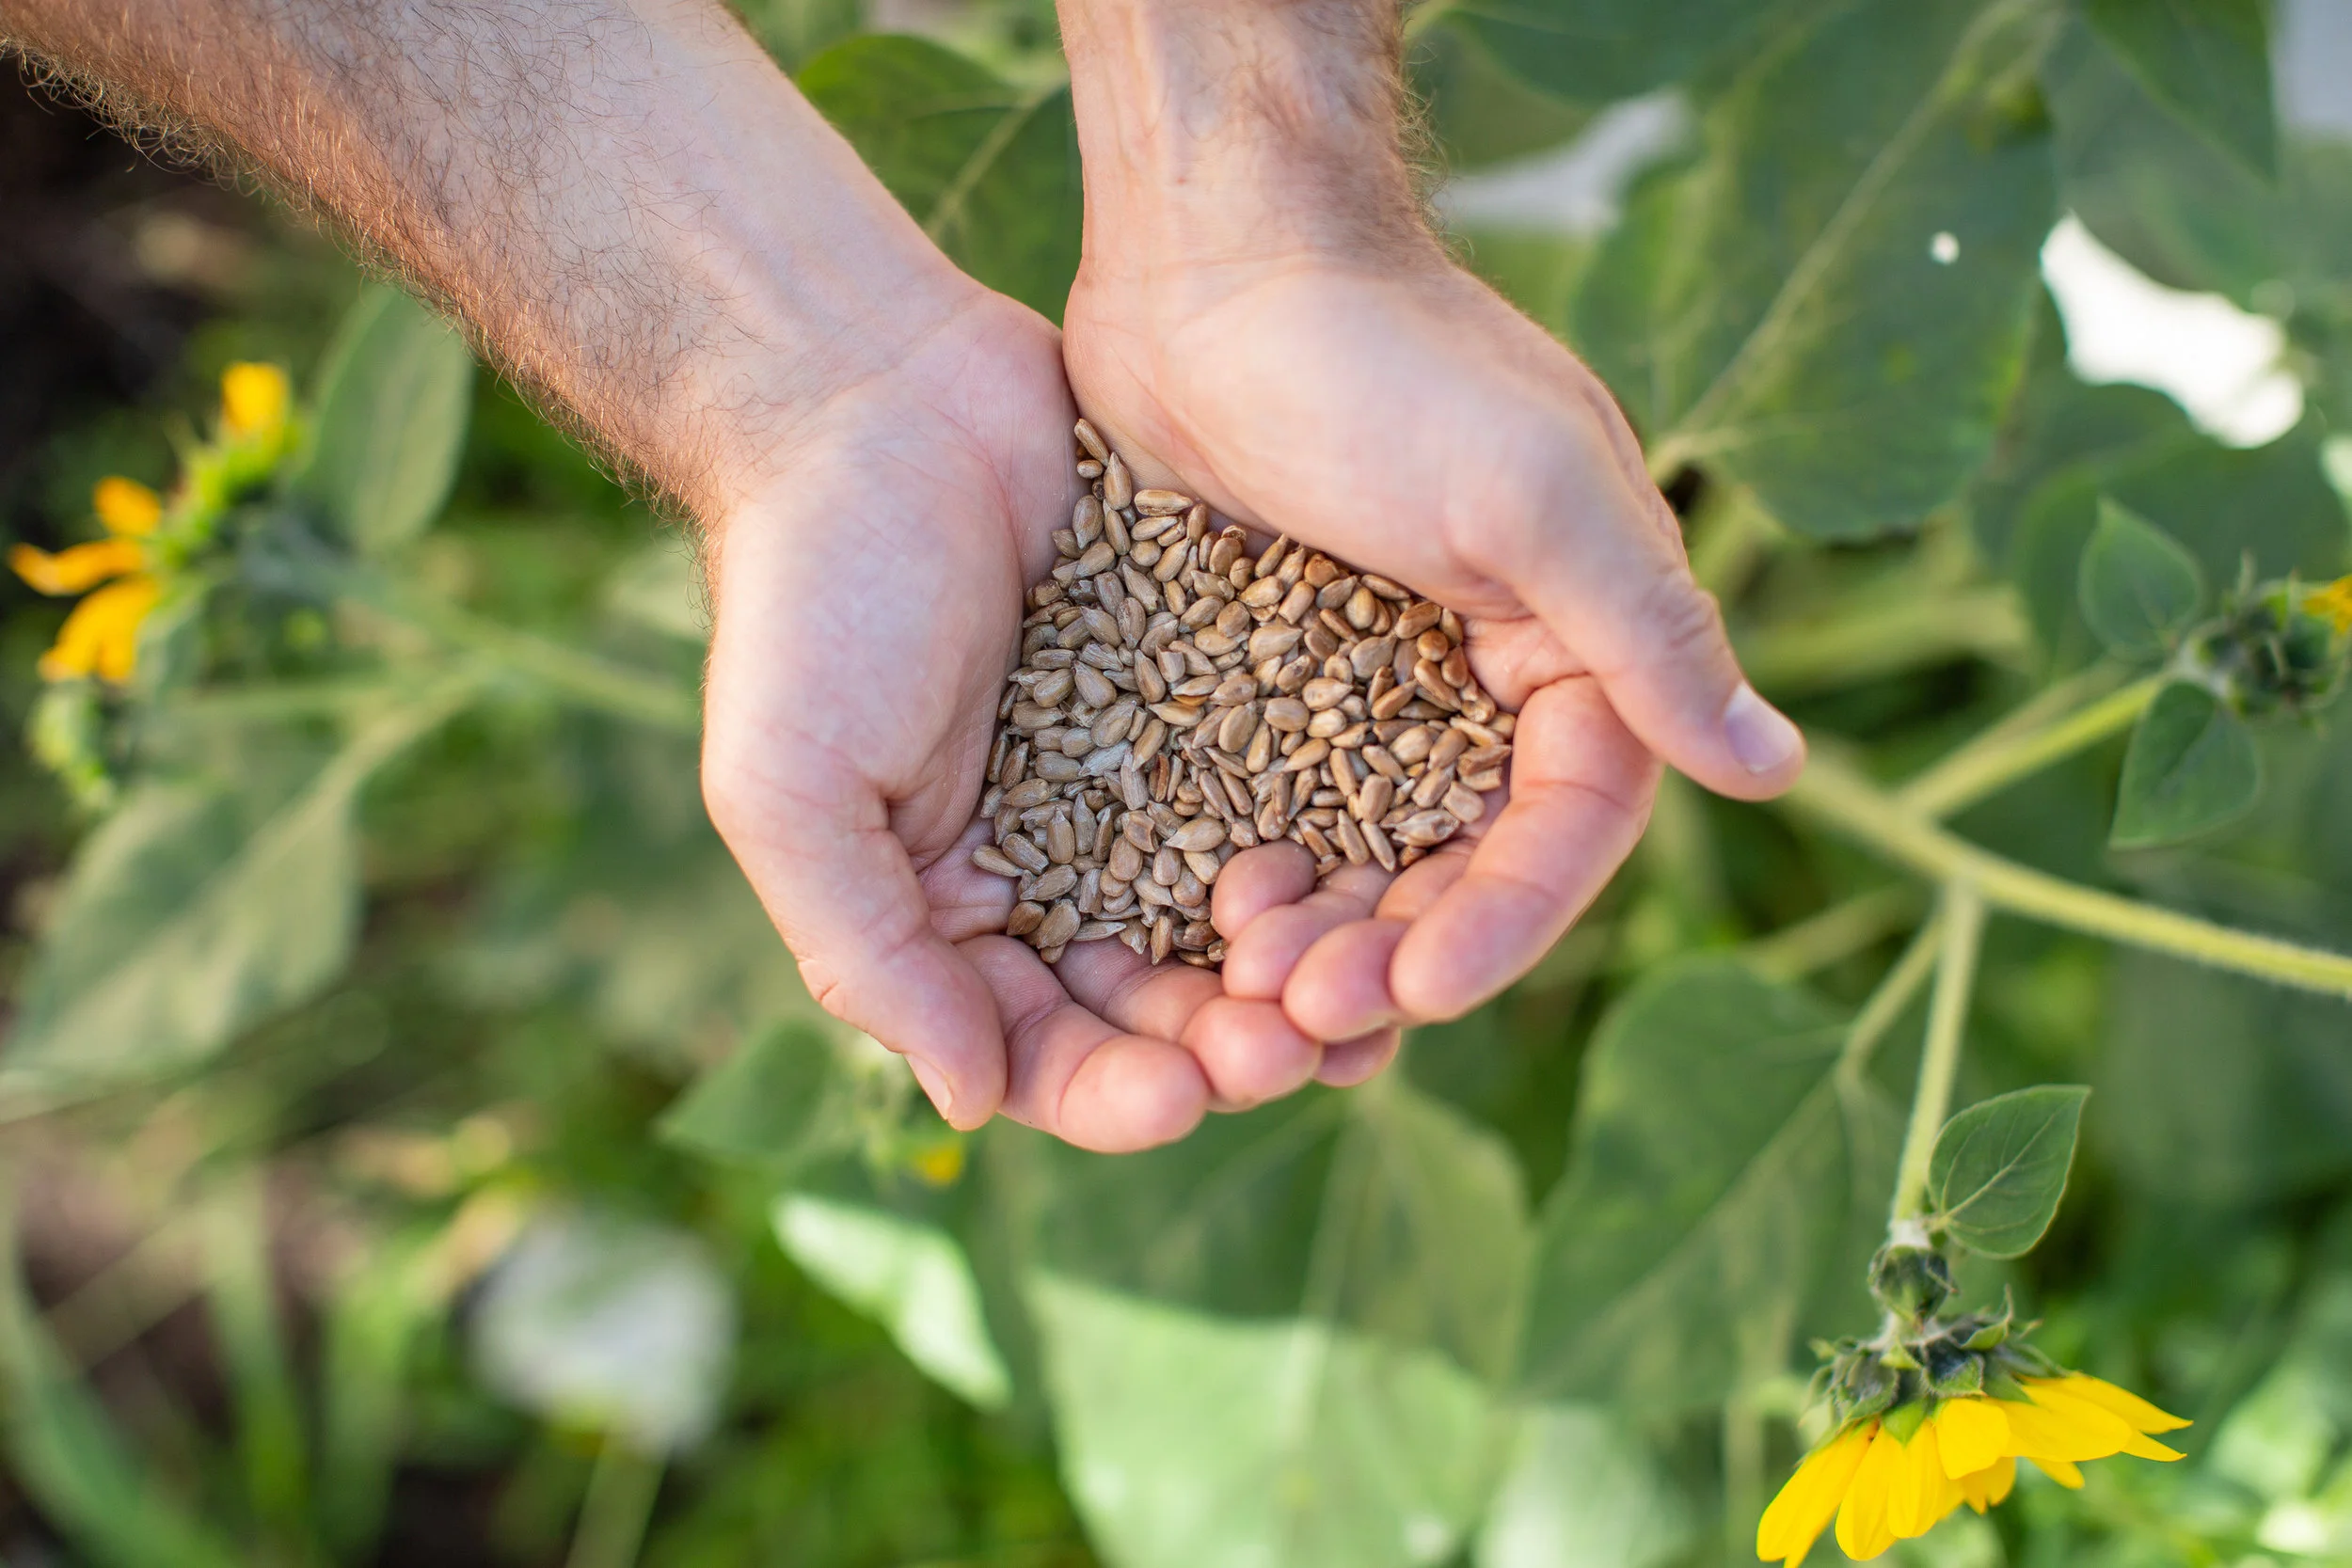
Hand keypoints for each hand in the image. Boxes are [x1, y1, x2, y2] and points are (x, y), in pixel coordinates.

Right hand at [699, 290, 1382, 1149]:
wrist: (878, 392)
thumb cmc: (813, 597)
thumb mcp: (794, 791)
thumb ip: (870, 955)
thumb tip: (969, 1104)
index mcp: (956, 911)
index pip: (1044, 1051)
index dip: (1114, 1094)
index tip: (1179, 1097)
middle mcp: (1062, 866)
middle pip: (1165, 1005)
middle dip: (1228, 1045)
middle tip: (1294, 1047)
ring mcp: (1148, 779)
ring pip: (1243, 916)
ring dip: (1299, 966)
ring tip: (1358, 981)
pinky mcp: (1219, 692)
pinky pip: (1293, 787)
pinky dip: (1335, 840)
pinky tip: (1391, 866)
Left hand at [1054, 1, 1805, 1064]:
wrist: (1215, 262)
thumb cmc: (1386, 359)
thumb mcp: (1532, 494)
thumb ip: (1647, 633)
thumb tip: (1776, 767)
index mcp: (1573, 645)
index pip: (1567, 826)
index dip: (1504, 922)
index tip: (1418, 987)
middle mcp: (1478, 682)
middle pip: (1455, 867)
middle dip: (1392, 949)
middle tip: (1301, 1013)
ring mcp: (1360, 685)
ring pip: (1357, 858)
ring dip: (1317, 934)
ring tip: (1242, 984)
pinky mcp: (1254, 676)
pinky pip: (1259, 808)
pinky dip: (1236, 874)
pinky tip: (1191, 925)